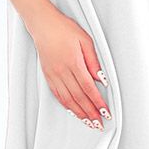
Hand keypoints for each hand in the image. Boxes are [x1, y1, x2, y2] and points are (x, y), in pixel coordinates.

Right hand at [27, 6, 113, 130]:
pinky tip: (73, 111)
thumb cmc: (64, 29)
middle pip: (78, 97)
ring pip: (67, 99)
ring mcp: (53, 75)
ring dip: (79, 113)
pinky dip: (66, 105)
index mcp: (74, 62)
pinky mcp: (48, 75)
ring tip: (89, 122)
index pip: (88, 87)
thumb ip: (93, 61)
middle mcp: (62, 71)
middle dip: (90, 112)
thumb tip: (101, 79)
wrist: (43, 25)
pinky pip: (58, 94)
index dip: (97, 102)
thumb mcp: (85, 39)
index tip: (105, 111)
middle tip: (99, 123)